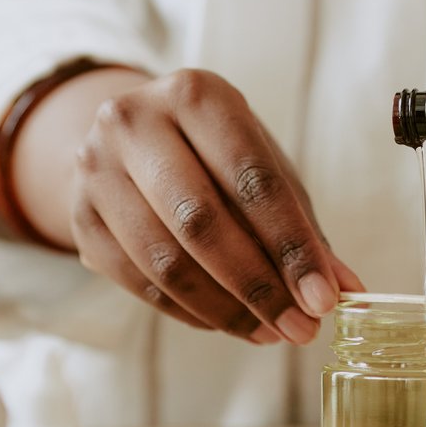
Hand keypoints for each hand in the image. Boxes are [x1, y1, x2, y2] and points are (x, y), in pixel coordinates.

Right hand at [11, 66, 362, 344]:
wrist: (128, 137)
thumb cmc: (212, 150)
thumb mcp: (260, 164)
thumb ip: (301, 224)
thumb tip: (345, 289)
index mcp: (194, 93)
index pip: (250, 177)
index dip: (291, 243)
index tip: (325, 297)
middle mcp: (134, 122)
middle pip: (200, 221)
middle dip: (259, 285)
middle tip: (301, 328)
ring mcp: (96, 170)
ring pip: (164, 260)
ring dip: (226, 309)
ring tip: (271, 333)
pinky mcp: (80, 219)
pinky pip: (139, 283)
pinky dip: (191, 312)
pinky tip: (229, 323)